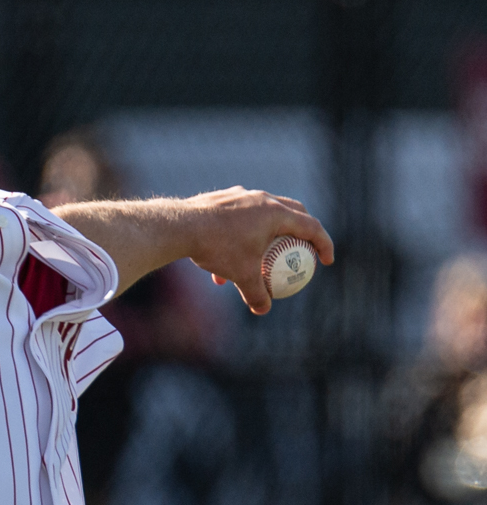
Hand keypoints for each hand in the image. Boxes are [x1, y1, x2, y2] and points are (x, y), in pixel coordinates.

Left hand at [182, 187, 334, 314]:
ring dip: (265, 236)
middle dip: (302, 232)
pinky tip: (223, 262)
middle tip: (303, 250)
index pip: (311, 226)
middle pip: (292, 213)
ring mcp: (239, 195)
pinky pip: (238, 217)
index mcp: (274, 211)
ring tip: (261, 259)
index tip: (326, 262)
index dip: (324, 244)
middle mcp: (260, 198)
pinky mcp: (221, 198)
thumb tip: (263, 310)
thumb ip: (257, 293)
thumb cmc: (217, 247)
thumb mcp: (242, 275)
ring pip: (261, 216)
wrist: (179, 226)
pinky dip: (240, 237)